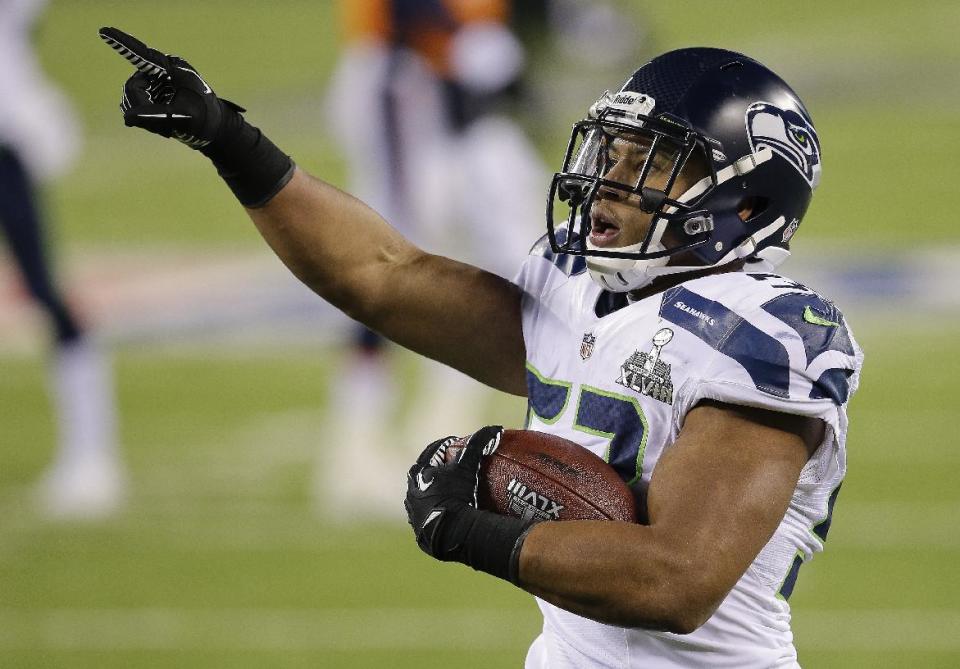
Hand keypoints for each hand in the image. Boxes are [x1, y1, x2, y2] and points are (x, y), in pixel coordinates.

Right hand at [98, 27, 293, 206]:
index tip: (103, 31)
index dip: (122, 44)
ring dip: (145, 119)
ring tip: (168, 130)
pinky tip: (165, 130)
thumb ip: (154, 116)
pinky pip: (136, 108)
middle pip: (133, 87)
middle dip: (143, 110)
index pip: (142, 55)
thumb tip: (128, 118)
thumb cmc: (205, 120)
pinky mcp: (154, 96)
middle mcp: (162, 73)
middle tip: (163, 129)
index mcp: (173, 69)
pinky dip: (146, 121)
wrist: (216, 131)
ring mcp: (157, 84)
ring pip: (132, 100)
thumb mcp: (182, 118)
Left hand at [405, 426, 534, 583]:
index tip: (457, 445)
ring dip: (435, 491)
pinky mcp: (420, 531)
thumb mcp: (468, 466)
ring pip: (423, 497)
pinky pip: (429, 518)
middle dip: (437, 468)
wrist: (451, 532)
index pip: (431, 452)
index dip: (444, 446)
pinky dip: (438, 513)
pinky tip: (449, 515)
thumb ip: (479, 444)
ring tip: (451, 492)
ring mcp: (414, 513)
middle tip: (455, 467)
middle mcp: (411, 492)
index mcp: (418, 473)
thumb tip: (495, 428)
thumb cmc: (457, 495)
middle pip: (424, 473)